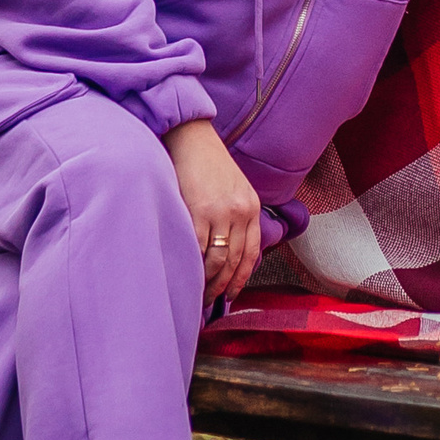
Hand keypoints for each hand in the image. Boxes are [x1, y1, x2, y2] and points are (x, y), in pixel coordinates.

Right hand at [165, 116, 263, 303]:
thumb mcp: (232, 187)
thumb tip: (223, 247)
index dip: (241, 278)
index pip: (252, 252)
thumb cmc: (206, 162)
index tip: (231, 295)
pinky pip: (198, 248)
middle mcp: (241, 212)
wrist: (190, 136)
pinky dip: (193, 266)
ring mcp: (221, 213)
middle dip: (223, 286)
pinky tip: (187, 276)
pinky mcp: (199, 211)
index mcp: (252, 207)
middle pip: (234, 261)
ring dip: (208, 282)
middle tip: (210, 303)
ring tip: (197, 294)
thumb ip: (233, 214)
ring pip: (217, 260)